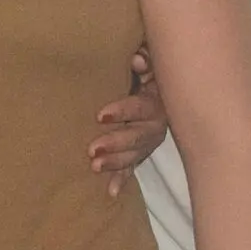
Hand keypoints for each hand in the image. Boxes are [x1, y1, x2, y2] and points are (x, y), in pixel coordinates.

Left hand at [90, 48, 166, 196]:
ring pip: (136, 154)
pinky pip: (133, 165)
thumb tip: (137, 62)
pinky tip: (112, 191)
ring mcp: (150, 138)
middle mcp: (158, 121)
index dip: (124, 112)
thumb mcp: (145, 58)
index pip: (143, 106)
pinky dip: (123, 177)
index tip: (100, 116)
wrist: (153, 77)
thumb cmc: (141, 63)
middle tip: (93, 150)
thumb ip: (143, 58)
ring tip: (95, 167)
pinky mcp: (141, 149)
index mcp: (158, 97)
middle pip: (141, 135)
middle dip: (117, 143)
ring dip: (117, 162)